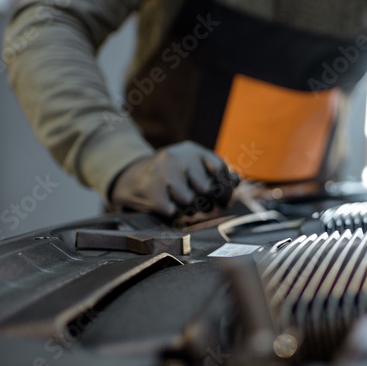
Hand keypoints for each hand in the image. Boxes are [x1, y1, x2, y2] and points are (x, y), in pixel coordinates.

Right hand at [109, 141, 239, 217]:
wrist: (130, 178)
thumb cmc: (169, 175)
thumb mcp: (191, 165)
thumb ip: (214, 172)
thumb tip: (236, 180)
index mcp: (192, 150)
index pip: (220, 168)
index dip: (226, 188)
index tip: (225, 201)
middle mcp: (178, 158)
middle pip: (208, 189)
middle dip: (209, 203)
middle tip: (204, 206)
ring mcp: (163, 174)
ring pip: (191, 202)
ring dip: (191, 210)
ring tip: (184, 205)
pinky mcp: (151, 191)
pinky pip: (174, 212)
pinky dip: (175, 215)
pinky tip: (170, 207)